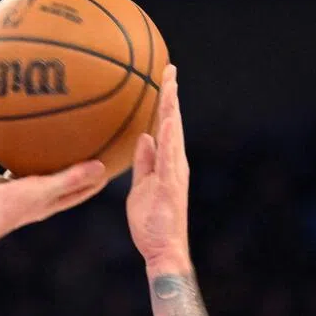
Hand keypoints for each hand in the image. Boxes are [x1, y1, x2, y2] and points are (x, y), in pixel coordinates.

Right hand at [0, 139, 106, 235]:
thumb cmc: (10, 207)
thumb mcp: (45, 190)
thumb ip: (71, 178)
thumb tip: (102, 167)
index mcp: (44, 203)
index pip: (75, 194)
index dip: (92, 183)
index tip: (108, 167)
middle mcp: (25, 195)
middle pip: (48, 178)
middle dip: (61, 164)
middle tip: (75, 140)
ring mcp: (2, 189)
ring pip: (14, 166)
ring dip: (21, 152)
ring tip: (31, 130)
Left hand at [126, 65, 190, 271]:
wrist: (163, 248)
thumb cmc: (151, 222)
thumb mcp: (141, 187)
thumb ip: (144, 163)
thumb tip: (143, 139)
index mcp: (166, 162)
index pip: (164, 126)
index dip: (163, 103)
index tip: (162, 79)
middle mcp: (175, 163)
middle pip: (173, 123)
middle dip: (171, 95)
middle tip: (169, 68)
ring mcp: (175, 173)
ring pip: (174, 134)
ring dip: (172, 108)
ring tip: (170, 83)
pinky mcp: (171, 185)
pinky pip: (170, 157)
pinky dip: (169, 137)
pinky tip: (167, 120)